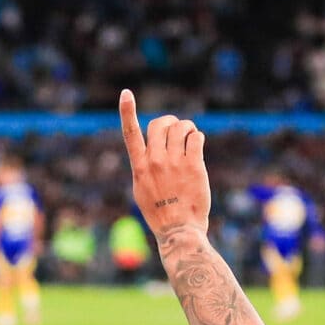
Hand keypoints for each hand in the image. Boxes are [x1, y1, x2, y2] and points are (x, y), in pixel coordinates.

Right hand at [118, 89, 209, 239]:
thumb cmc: (161, 214)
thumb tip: (151, 147)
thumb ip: (144, 167)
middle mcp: (155, 162)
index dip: (127, 111)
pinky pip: (196, 137)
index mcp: (139, 167)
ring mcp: (174, 163)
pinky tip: (197, 145)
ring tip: (190, 137)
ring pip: (181, 128)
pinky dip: (198, 136)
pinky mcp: (194, 166)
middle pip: (160, 124)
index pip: (130, 134)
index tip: (126, 93)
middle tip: (177, 129)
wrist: (179, 231)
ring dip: (187, 128)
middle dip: (170, 122)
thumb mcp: (142, 190)